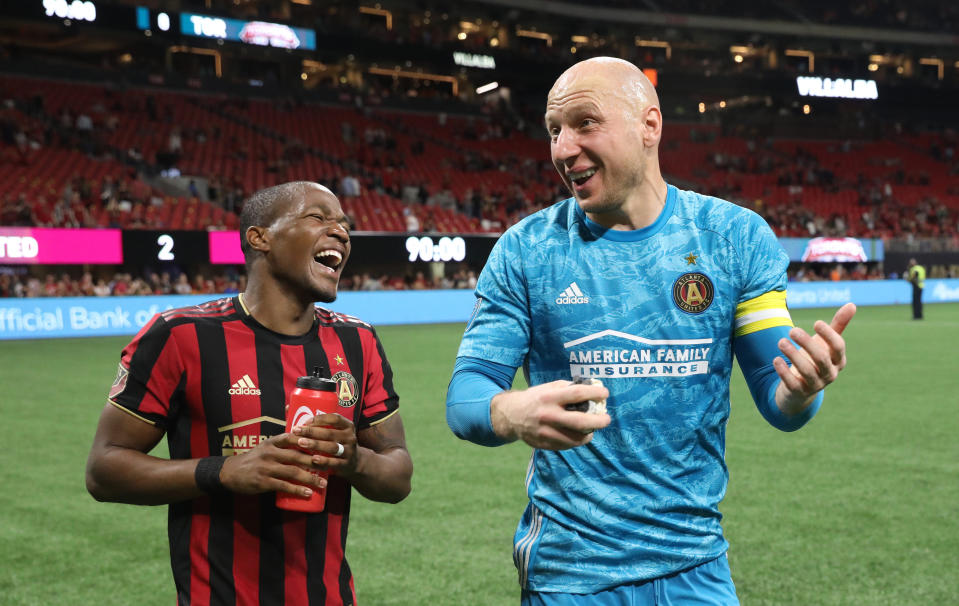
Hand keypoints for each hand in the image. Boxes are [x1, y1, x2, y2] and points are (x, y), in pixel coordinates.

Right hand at [219, 433, 326, 497]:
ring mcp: (266, 467)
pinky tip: (308, 493)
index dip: (310, 440)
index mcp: (272, 442)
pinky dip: (297, 490)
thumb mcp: (266, 446)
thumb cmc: (253, 459)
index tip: (325, 445)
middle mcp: (270, 453)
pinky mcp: (263, 482)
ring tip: (323, 483)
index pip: (293, 437)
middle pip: (297, 455)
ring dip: (310, 478)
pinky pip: (284, 486)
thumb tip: (306, 440)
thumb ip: (282, 444)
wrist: (230, 472)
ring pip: (293, 472)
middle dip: (316, 461)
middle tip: (330, 466)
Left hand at [292, 413, 359, 477]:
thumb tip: (288, 407)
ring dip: (315, 444)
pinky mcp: (346, 465)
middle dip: (312, 432)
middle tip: (296, 431)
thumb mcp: (333, 431)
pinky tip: (313, 459)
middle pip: (330, 433)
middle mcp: (350, 437)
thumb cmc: (335, 443)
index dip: (320, 418)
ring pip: (332, 447)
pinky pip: (334, 463)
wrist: (354, 463)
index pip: (335, 418)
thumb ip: (316, 423)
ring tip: (301, 443)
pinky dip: (323, 461)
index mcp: (347, 426)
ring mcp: (349, 451)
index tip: (305, 421)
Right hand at [491, 380, 610, 449]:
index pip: (577, 394)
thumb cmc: (535, 398)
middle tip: (607, 419)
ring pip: (576, 438)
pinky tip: (579, 435)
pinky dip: (577, 440)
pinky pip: (567, 445)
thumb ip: (567, 388)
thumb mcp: (548, 387)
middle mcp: (548, 415)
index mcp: (549, 397)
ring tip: (593, 428)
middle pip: (580, 421)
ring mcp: (546, 432)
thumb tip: (591, 389)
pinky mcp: (545, 444)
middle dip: (599, 421)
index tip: (605, 393)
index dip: (594, 393)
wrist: (511, 415)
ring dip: (589, 433)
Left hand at [774, 302, 855, 414]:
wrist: (800, 388)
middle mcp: (830, 374)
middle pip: (821, 358)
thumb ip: (837, 326)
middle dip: (807, 343)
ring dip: (793, 355)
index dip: (829, 335)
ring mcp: (815, 385)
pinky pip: (793, 384)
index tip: (816, 322)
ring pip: (807, 371)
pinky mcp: (799, 392)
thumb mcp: (825, 343)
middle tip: (792, 330)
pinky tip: (776, 359)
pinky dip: (784, 372)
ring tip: (781, 342)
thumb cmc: (815, 359)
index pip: (838, 347)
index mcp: (838, 360)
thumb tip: (852, 304)